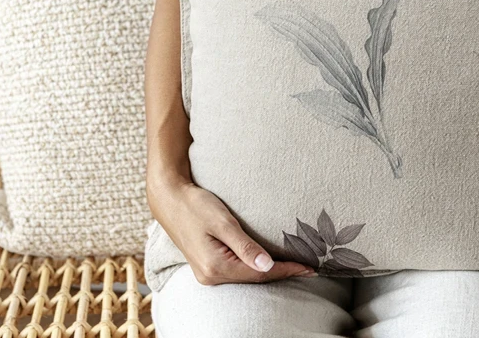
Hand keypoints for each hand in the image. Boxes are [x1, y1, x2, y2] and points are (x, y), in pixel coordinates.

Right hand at [147, 177, 316, 284]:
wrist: (169, 199)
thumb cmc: (196, 205)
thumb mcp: (223, 222)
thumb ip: (245, 246)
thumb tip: (268, 265)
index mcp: (216, 267)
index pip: (260, 274)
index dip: (287, 271)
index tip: (309, 268)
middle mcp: (210, 276)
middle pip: (254, 279)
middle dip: (281, 273)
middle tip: (308, 268)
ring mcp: (207, 274)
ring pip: (246, 277)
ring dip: (269, 271)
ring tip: (293, 266)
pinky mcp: (206, 266)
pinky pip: (237, 272)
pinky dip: (254, 268)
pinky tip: (267, 263)